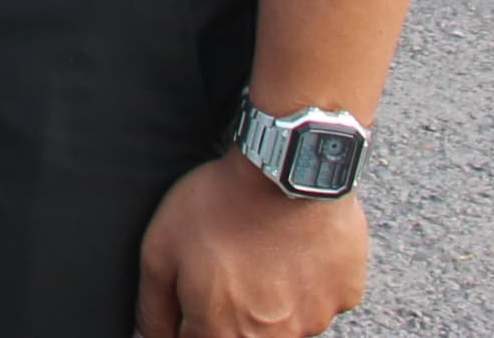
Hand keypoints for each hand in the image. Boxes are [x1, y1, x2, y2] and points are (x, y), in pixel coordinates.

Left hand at [137, 156, 366, 337]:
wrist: (284, 172)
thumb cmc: (220, 207)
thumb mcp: (160, 250)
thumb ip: (154, 306)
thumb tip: (149, 336)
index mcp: (223, 332)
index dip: (192, 317)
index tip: (199, 286)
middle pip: (243, 335)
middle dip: (231, 308)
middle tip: (232, 262)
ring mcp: (313, 319)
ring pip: (285, 322)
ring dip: (271, 298)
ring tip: (263, 250)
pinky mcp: (344, 296)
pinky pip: (320, 299)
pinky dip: (307, 282)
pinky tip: (294, 248)